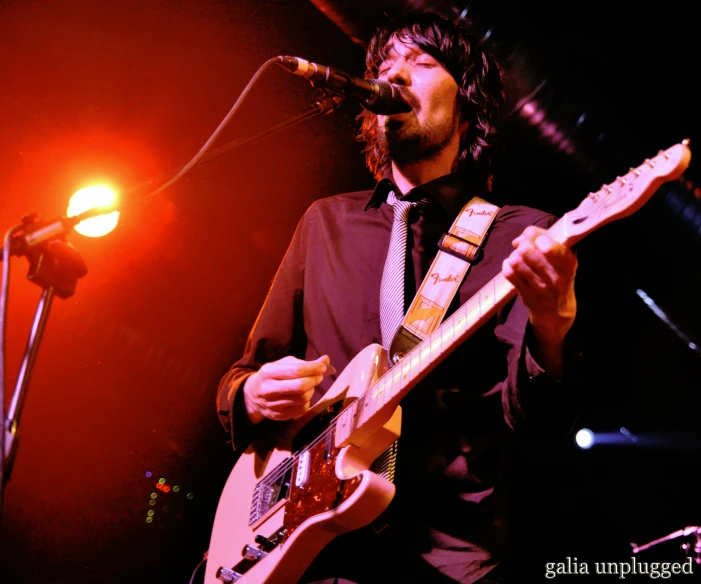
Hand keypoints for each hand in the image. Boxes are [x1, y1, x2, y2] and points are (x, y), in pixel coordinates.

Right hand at [243, 355, 334, 423]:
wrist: (253, 395)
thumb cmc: (272, 376)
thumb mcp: (283, 364)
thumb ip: (304, 362)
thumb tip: (325, 360)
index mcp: (268, 372)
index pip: (296, 371)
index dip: (313, 368)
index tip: (322, 367)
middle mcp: (268, 389)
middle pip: (300, 386)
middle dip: (314, 380)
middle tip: (319, 376)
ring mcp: (273, 405)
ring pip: (302, 398)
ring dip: (311, 390)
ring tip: (310, 385)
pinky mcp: (278, 416)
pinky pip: (301, 409)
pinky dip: (307, 401)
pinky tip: (304, 396)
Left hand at [502, 226, 577, 342]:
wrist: (556, 311)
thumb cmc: (557, 277)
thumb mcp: (560, 259)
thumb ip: (542, 240)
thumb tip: (518, 240)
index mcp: (569, 265)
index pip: (556, 250)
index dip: (542, 240)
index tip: (538, 240)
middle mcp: (557, 278)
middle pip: (529, 251)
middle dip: (523, 245)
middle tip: (525, 249)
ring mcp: (541, 289)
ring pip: (517, 261)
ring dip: (514, 256)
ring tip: (519, 259)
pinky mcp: (527, 296)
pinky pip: (510, 274)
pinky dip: (507, 265)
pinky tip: (512, 266)